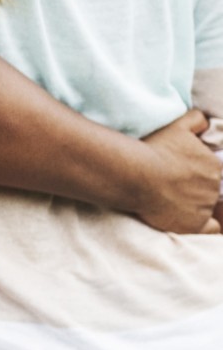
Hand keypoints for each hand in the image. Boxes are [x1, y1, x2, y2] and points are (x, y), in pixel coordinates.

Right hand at [129, 110, 222, 233]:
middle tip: (174, 187)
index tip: (182, 175)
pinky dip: (206, 226)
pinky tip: (192, 221)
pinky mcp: (194, 224)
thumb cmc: (155, 149)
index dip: (197, 175)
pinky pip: (211, 229)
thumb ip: (197, 120)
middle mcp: (214, 187)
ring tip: (171, 201)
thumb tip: (206, 123)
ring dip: (194, 205)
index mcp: (214, 165)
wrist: (136, 173)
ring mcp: (205, 206)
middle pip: (209, 191)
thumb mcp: (177, 126)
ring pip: (206, 207)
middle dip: (196, 189)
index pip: (212, 173)